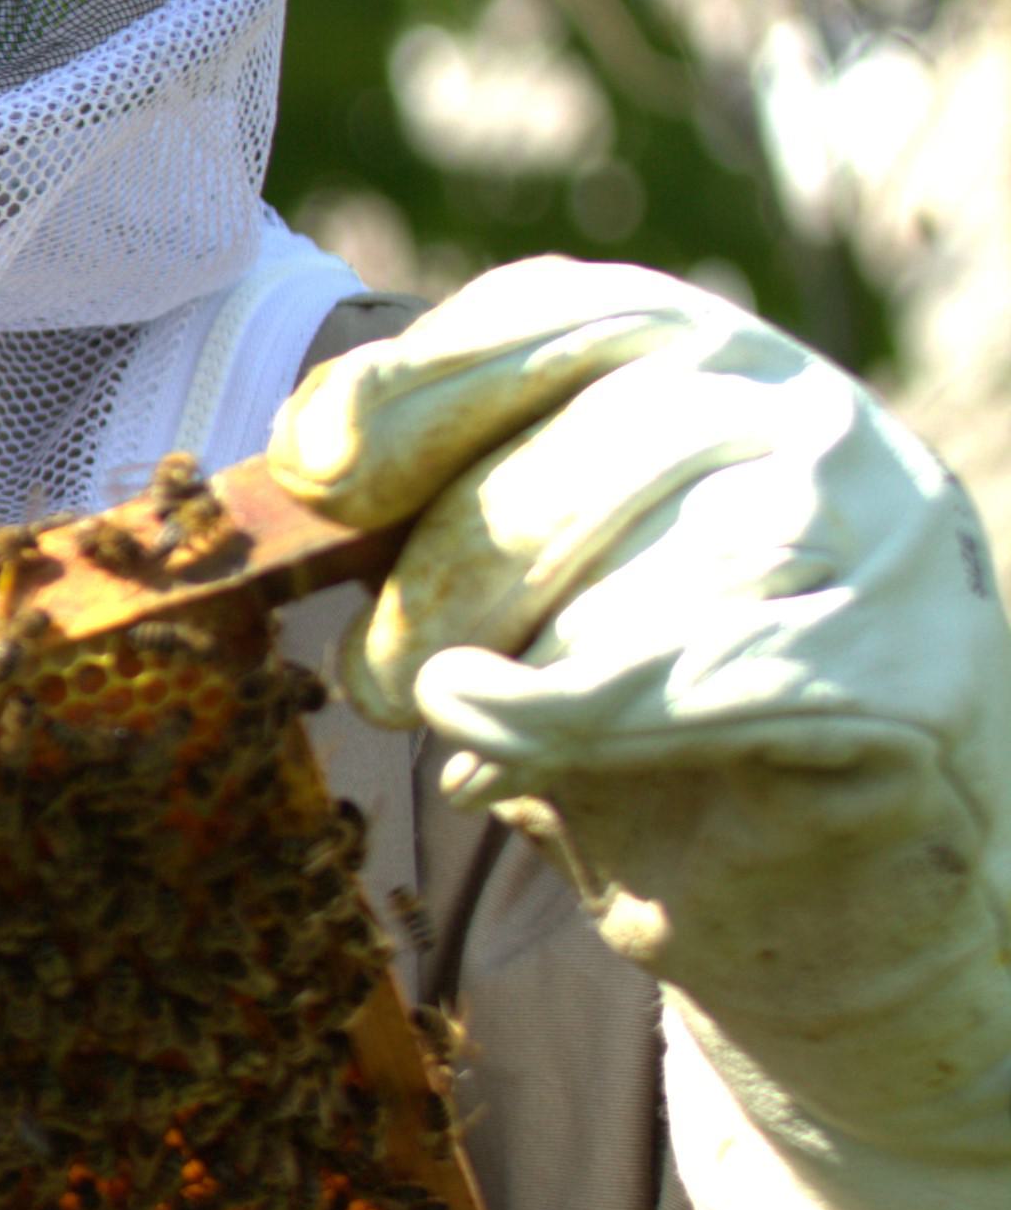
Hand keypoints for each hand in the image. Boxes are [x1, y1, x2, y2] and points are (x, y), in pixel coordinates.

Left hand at [267, 258, 1010, 1153]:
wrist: (832, 894)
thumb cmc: (648, 726)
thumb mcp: (532, 597)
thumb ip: (446, 507)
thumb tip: (307, 452)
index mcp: (710, 359)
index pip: (559, 315)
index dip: (422, 382)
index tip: (313, 467)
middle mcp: (808, 413)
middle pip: (582, 452)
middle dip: (445, 572)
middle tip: (379, 685)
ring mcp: (877, 531)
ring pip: (640, 564)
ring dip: (507, 665)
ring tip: (462, 726)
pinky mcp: (900, 667)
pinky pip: (696, 676)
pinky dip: (568, 717)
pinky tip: (490, 742)